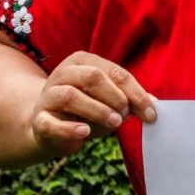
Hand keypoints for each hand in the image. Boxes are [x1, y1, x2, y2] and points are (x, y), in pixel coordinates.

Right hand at [28, 52, 157, 158]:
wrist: (49, 127)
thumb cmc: (85, 110)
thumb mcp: (110, 102)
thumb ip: (130, 101)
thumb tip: (154, 105)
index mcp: (83, 62)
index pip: (115, 72)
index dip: (136, 93)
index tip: (151, 114)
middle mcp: (63, 73)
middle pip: (92, 77)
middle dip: (115, 96)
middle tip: (125, 115)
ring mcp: (48, 95)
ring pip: (70, 95)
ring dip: (97, 110)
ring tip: (114, 123)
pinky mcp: (39, 119)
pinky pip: (51, 122)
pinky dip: (69, 128)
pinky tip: (85, 132)